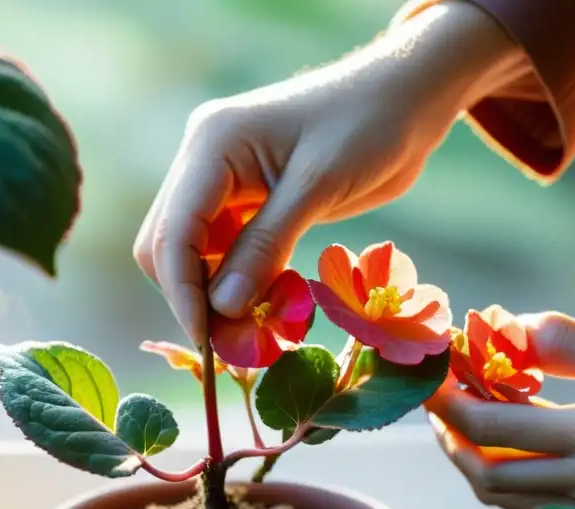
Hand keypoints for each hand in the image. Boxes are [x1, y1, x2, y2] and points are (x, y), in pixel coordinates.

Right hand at [133, 1, 530, 342]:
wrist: (406, 100)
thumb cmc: (368, 127)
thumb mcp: (318, 187)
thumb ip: (266, 245)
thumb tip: (221, 308)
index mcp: (211, 145)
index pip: (172, 232)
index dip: (183, 292)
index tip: (208, 341)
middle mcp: (205, 161)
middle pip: (168, 245)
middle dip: (193, 295)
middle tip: (234, 342)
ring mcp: (226, 181)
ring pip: (194, 252)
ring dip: (217, 293)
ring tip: (255, 329)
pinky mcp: (251, 199)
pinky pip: (227, 250)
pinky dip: (241, 281)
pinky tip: (270, 301)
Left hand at [426, 312, 574, 508]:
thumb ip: (572, 341)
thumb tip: (507, 327)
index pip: (492, 424)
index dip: (449, 399)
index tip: (431, 375)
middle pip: (486, 474)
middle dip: (449, 437)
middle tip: (438, 405)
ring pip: (506, 504)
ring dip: (475, 466)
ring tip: (465, 428)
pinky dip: (512, 492)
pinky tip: (513, 460)